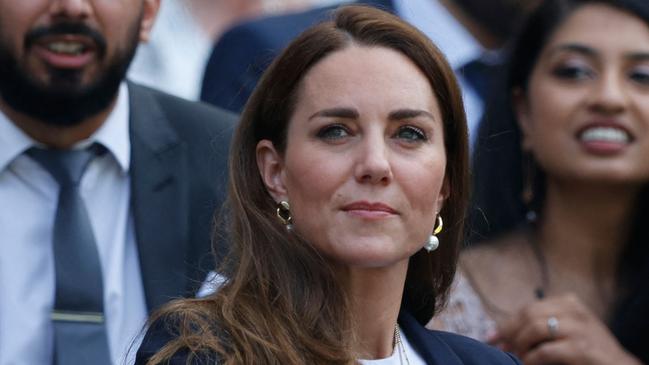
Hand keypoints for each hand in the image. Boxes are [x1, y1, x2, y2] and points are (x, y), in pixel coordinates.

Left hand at [489, 294, 641, 364]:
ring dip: (520, 346)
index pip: (527, 309)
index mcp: (567, 302)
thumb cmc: (587, 349)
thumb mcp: (565, 330)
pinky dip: (531, 359)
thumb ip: (540, 327)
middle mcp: (573, 310)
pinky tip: (527, 364)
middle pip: (528, 316)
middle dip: (510, 334)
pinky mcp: (582, 349)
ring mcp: (580, 329)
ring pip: (535, 329)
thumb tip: (501, 336)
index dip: (506, 324)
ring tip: (516, 357)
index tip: (490, 338)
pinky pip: (546, 351)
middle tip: (502, 350)